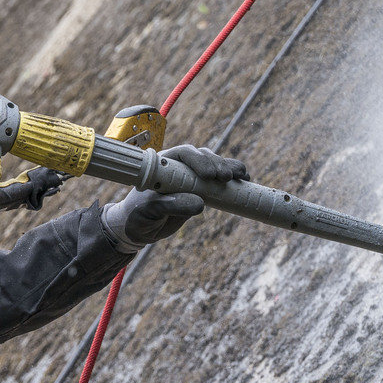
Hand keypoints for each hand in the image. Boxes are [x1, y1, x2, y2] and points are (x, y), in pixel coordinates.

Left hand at [99, 145, 247, 251]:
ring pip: (213, 165)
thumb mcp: (150, 211)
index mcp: (162, 164)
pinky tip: (245, 180)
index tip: (210, 175)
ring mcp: (191, 176)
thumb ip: (171, 206)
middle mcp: (178, 166)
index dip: (199, 161)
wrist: (138, 227)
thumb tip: (200, 204)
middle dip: (217, 164)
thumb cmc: (138, 215)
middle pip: (202, 157)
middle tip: (227, 177)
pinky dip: (232, 179)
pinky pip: (218, 180)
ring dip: (229, 168)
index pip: (183, 154)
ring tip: (242, 176)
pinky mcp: (200, 189)